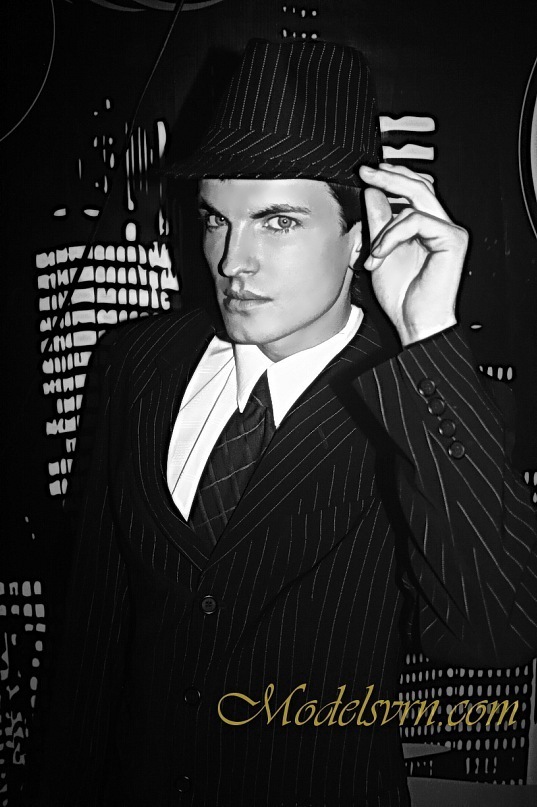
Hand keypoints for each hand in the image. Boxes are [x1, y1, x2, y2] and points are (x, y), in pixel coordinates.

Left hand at [358, 163, 468, 345]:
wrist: (414, 322)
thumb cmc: (401, 295)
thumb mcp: (380, 250)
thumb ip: (379, 221)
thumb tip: (373, 191)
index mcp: (426, 228)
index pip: (414, 190)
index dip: (392, 177)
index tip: (366, 172)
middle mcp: (441, 226)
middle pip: (419, 185)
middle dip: (390, 176)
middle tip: (366, 171)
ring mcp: (449, 231)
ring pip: (417, 199)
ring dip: (385, 224)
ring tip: (373, 251)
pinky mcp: (452, 239)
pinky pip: (416, 220)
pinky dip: (392, 235)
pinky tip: (380, 253)